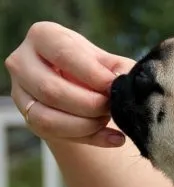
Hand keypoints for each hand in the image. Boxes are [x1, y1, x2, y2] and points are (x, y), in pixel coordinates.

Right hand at [4, 21, 134, 147]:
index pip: (64, 55)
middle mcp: (23, 62)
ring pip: (48, 118)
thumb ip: (120, 69)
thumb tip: (129, 81)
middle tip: (113, 107)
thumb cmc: (95, 70)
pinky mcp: (30, 118)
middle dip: (90, 105)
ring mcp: (21, 92)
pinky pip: (55, 135)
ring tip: (110, 120)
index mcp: (44, 37)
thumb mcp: (108, 63)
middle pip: (51, 90)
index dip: (93, 74)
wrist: (82, 90)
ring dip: (87, 124)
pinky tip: (115, 138)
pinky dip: (90, 138)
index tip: (114, 86)